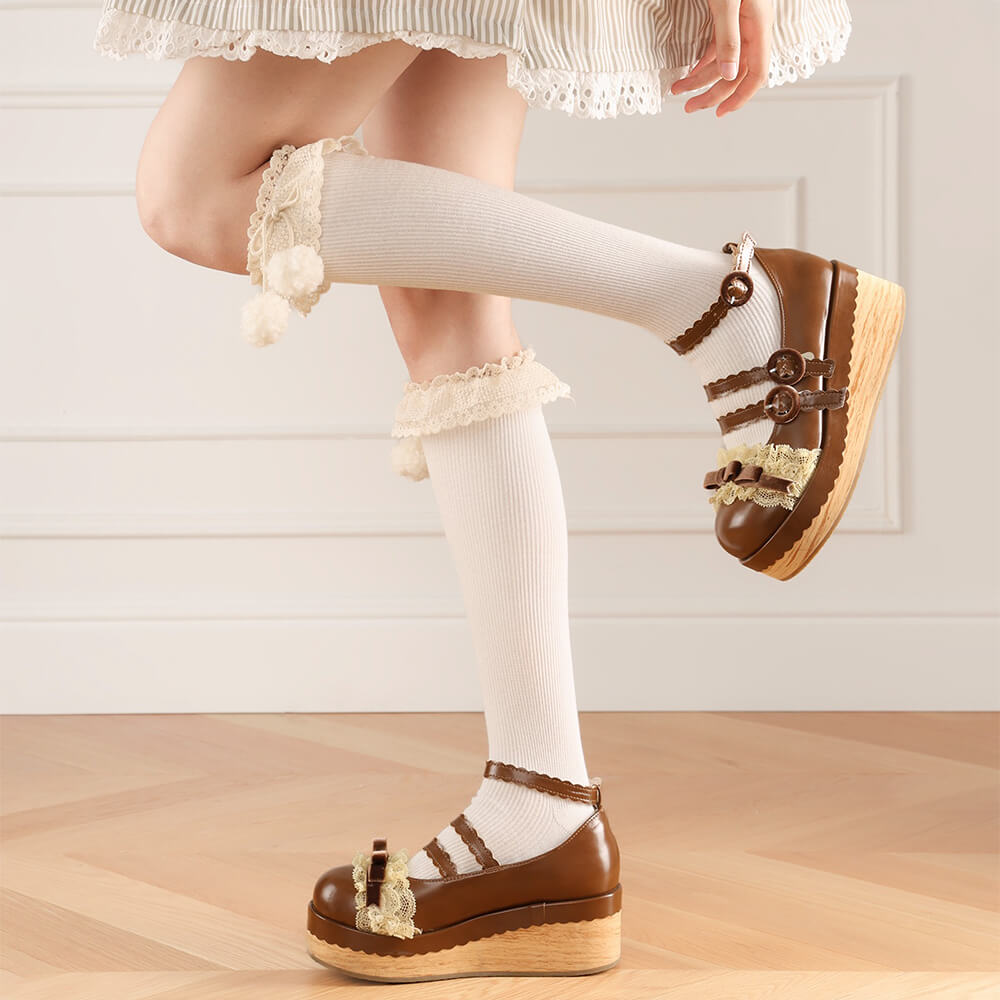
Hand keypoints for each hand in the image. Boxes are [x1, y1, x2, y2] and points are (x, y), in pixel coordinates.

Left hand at [670, 0, 773, 116]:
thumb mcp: (727, 3)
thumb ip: (728, 38)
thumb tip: (728, 74)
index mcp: (759, 28)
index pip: (756, 75)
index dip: (739, 98)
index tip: (719, 112)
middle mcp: (754, 30)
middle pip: (736, 75)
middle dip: (711, 93)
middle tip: (689, 107)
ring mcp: (743, 25)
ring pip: (725, 63)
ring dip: (701, 79)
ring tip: (679, 88)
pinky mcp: (731, 18)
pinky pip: (719, 48)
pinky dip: (705, 63)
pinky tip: (692, 72)